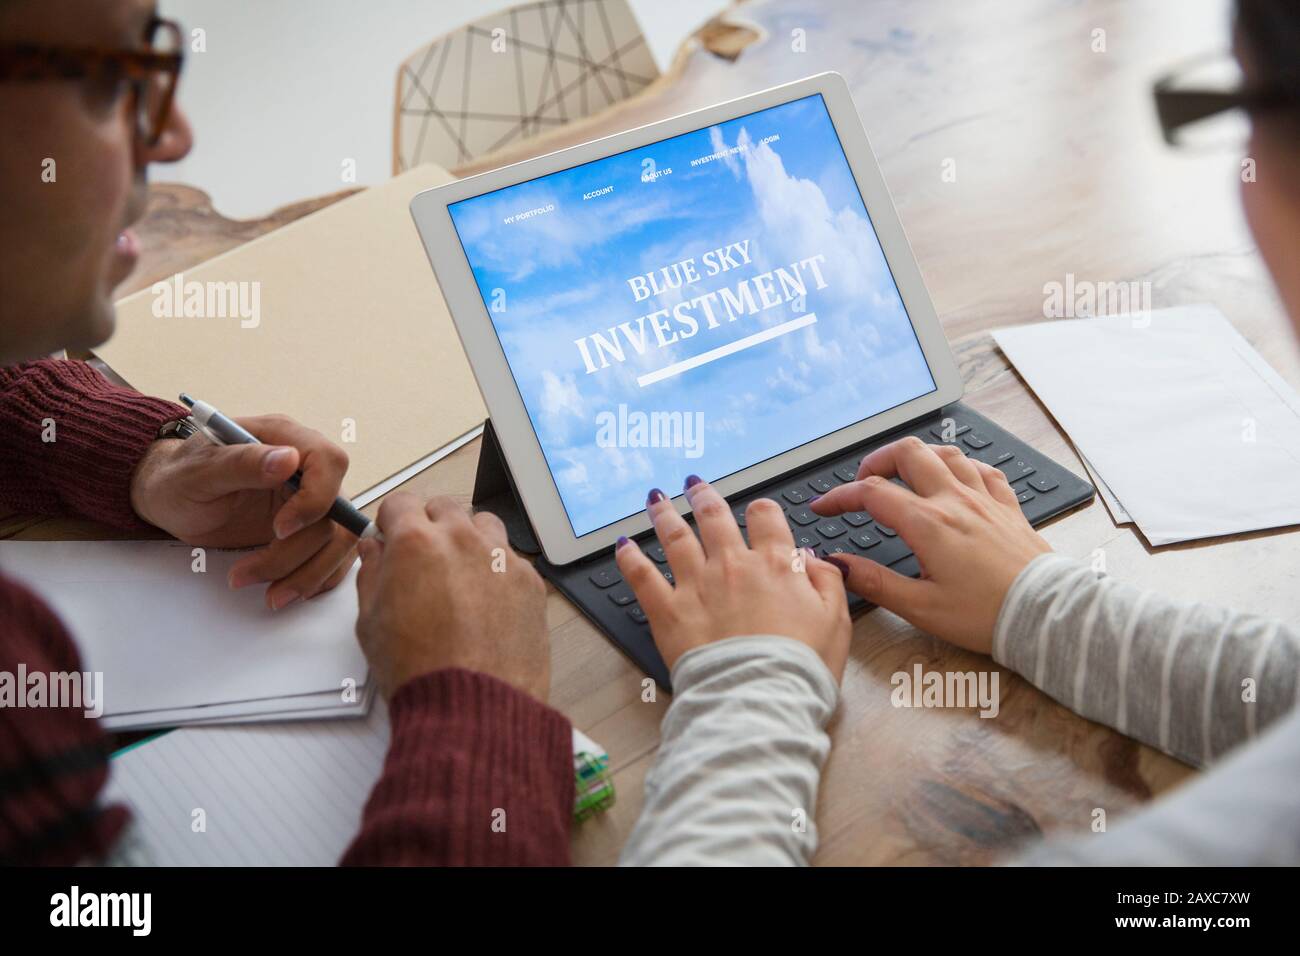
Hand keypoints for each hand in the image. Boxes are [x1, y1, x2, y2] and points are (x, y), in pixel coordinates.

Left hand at [129, 414, 355, 609]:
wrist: (170, 501)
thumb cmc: (178, 478)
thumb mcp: (199, 471)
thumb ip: (243, 463)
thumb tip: (288, 459)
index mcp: (285, 439)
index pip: (329, 463)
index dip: (316, 499)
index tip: (280, 528)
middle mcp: (306, 469)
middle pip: (336, 512)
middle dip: (299, 552)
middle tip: (253, 572)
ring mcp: (310, 501)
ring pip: (338, 541)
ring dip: (308, 573)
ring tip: (269, 594)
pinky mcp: (308, 530)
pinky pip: (332, 557)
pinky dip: (314, 579)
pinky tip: (282, 589)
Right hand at [354, 493, 549, 700]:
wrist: (474, 705)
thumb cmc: (422, 670)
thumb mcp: (371, 622)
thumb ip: (371, 574)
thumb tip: (374, 551)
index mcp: (417, 543)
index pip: (401, 502)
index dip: (392, 519)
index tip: (392, 533)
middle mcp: (462, 540)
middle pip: (444, 506)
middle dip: (430, 523)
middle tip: (423, 556)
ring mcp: (501, 558)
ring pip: (483, 524)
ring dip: (468, 538)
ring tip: (458, 575)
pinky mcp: (530, 581)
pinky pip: (511, 558)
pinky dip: (497, 569)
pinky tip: (486, 600)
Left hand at [616, 477, 851, 679]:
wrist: (759, 699)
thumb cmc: (799, 669)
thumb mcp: (835, 622)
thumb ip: (827, 581)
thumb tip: (815, 559)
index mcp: (776, 566)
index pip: (766, 519)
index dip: (761, 511)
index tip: (756, 511)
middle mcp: (733, 566)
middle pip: (715, 518)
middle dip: (703, 496)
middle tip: (693, 483)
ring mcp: (697, 585)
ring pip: (676, 537)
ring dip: (664, 514)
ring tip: (656, 499)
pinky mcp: (668, 611)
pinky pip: (642, 576)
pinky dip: (630, 558)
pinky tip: (623, 545)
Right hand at [810, 436, 1051, 654]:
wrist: (1044, 615)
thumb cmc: (987, 615)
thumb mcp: (920, 607)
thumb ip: (874, 582)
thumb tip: (839, 565)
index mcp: (929, 524)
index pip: (872, 492)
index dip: (840, 496)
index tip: (824, 507)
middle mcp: (955, 501)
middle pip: (908, 453)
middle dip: (877, 460)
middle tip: (864, 481)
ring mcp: (984, 500)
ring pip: (946, 452)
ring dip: (918, 456)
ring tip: (904, 473)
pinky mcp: (1008, 508)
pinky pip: (983, 469)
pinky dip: (961, 466)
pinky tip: (956, 477)